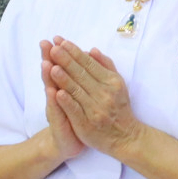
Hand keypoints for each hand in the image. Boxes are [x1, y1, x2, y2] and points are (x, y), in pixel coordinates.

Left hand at [44, 37, 143, 158]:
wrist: (125, 137)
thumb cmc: (119, 107)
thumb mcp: (117, 84)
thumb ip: (105, 66)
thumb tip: (92, 49)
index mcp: (111, 81)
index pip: (89, 64)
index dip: (75, 52)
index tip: (61, 42)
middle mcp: (104, 93)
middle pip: (81, 74)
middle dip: (66, 60)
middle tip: (53, 48)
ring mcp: (95, 109)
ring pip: (77, 91)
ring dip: (64, 78)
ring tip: (52, 66)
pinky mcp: (87, 124)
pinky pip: (75, 110)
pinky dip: (67, 101)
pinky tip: (57, 93)